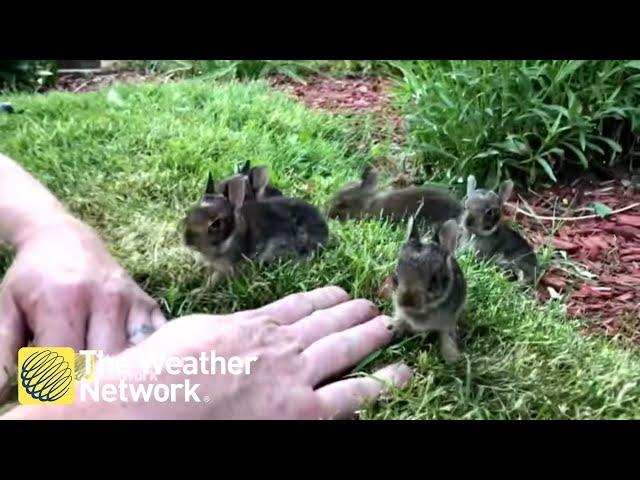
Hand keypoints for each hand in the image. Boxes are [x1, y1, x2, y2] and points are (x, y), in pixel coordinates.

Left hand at [0, 215, 165, 400]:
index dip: (53, 385)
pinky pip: (153, 344)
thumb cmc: (32, 280)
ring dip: (114, 373)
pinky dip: (141, 359)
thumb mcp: (7, 311)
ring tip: (95, 373)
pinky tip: (124, 362)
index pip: (64, 364)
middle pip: (102, 365)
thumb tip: (2, 398)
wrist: (64, 238)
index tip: (46, 388)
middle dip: (84, 381)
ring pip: (131, 359)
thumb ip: (3, 356)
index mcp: (64, 302)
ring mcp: (131, 302)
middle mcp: (105, 300)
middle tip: (71, 381)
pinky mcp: (148, 304)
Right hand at [5, 287, 409, 418]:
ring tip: (389, 327)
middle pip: (327, 323)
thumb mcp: (194, 334)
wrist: (153, 402)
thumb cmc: (161, 372)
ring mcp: (295, 376)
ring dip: (370, 336)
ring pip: (344, 349)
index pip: (297, 307)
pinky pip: (352, 395)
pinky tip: (403, 375)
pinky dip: (380, 384)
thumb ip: (222, 331)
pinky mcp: (303, 410)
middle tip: (375, 306)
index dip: (323, 299)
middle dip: (353, 313)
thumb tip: (230, 332)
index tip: (340, 292)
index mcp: (252, 325)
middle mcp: (280, 345)